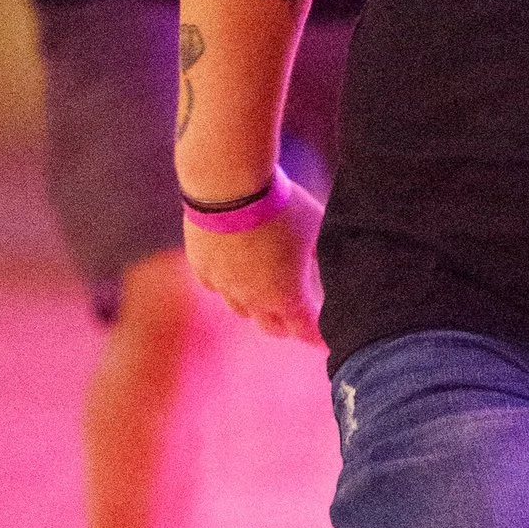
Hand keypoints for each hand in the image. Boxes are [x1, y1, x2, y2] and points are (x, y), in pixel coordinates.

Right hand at [182, 173, 324, 341]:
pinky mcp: (202, 267)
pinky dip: (229, 285)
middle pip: (272, 327)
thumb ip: (321, 251)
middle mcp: (253, 298)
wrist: (229, 185)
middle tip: (297, 318)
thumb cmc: (282, 204)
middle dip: (288, 325)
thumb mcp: (316, 225)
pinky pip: (216, 287)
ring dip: (257, 306)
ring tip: (266, 294)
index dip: (317, 337)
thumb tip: (326, 261)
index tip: (324, 342)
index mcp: (287, 295)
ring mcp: (224, 285)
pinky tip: (235, 273)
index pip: (306, 330)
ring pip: (241, 310)